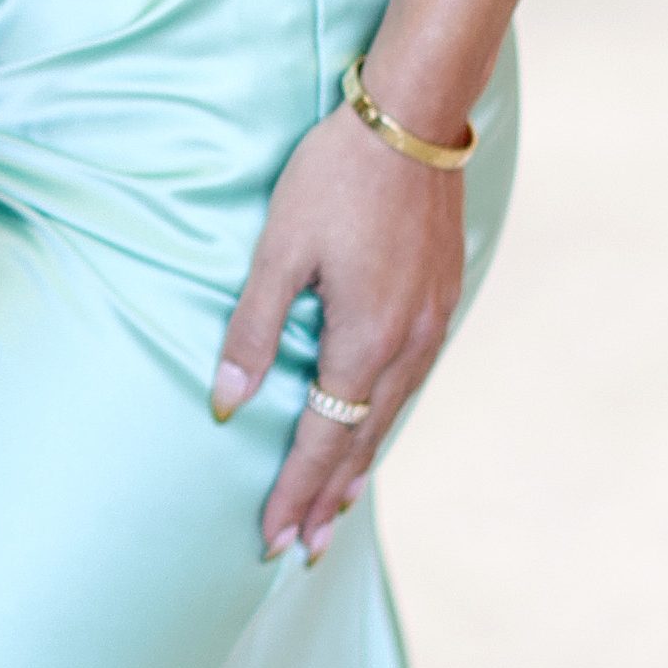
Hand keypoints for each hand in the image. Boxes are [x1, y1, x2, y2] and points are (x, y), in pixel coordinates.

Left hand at [211, 101, 466, 559]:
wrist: (415, 118)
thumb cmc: (335, 175)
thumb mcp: (280, 247)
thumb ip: (252, 328)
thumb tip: (225, 404)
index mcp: (365, 338)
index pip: (323, 439)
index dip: (295, 492)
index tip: (274, 541)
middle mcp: (408, 344)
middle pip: (361, 440)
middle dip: (327, 497)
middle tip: (302, 549)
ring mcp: (432, 323)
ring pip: (390, 413)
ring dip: (359, 463)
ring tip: (335, 507)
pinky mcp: (442, 297)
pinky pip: (410, 381)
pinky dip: (383, 417)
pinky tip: (372, 424)